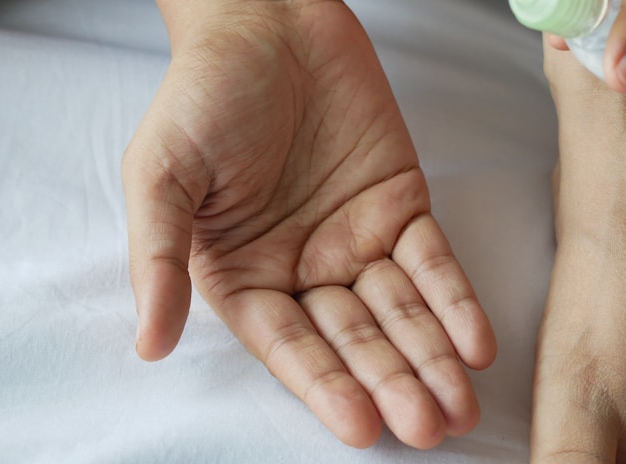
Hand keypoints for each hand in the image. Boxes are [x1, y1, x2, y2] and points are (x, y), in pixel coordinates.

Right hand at [122, 0, 494, 448]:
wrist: (268, 18)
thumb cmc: (203, 93)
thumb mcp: (162, 173)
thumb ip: (159, 258)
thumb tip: (148, 345)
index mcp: (242, 275)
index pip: (290, 345)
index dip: (324, 386)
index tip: (360, 426)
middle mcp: (303, 270)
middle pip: (355, 339)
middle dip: (392, 383)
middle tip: (427, 426)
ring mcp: (356, 241)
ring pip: (401, 312)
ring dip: (432, 358)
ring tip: (460, 404)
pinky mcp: (402, 207)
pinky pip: (434, 262)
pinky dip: (456, 301)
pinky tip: (477, 341)